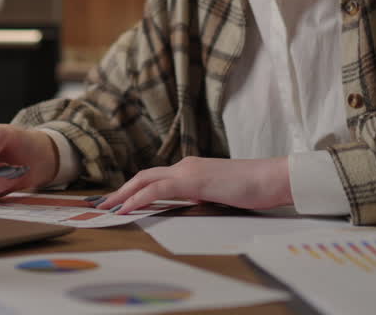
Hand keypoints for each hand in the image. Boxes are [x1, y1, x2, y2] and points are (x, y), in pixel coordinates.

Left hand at [94, 156, 290, 213]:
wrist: (272, 179)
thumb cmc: (253, 189)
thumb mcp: (221, 195)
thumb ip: (203, 199)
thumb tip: (191, 210)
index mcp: (192, 170)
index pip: (156, 178)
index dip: (135, 189)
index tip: (119, 201)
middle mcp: (186, 166)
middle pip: (144, 176)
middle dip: (121, 191)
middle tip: (103, 205)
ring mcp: (189, 171)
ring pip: (146, 180)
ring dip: (123, 194)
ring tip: (107, 208)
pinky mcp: (193, 180)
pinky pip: (157, 189)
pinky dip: (138, 198)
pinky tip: (127, 208)